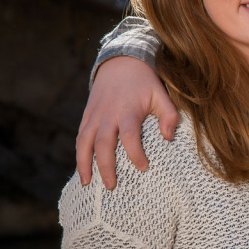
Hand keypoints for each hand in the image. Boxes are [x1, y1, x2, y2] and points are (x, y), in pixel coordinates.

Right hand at [75, 56, 177, 188]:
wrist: (121, 61)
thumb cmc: (145, 83)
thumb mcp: (161, 94)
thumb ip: (169, 116)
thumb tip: (168, 138)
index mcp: (128, 110)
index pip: (129, 135)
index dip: (135, 153)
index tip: (144, 168)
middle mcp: (108, 114)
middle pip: (102, 143)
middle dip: (105, 166)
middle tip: (111, 186)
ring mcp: (94, 115)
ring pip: (84, 142)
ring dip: (84, 164)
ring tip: (87, 184)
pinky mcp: (87, 115)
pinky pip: (80, 137)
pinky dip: (79, 153)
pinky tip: (83, 169)